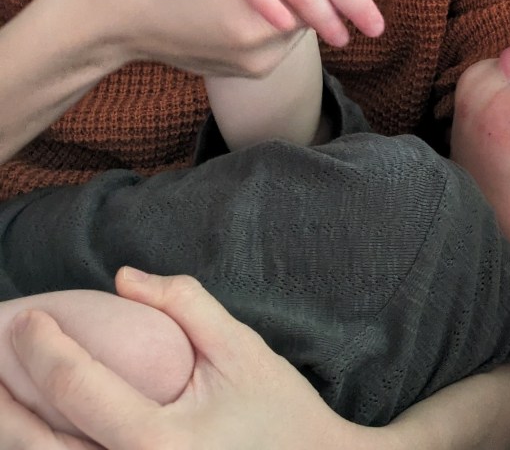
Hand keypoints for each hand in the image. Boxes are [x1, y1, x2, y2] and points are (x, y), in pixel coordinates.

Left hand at [1, 269, 387, 449]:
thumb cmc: (279, 413)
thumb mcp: (240, 348)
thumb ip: (184, 305)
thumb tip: (122, 278)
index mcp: (159, 443)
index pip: (77, 388)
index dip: (42, 347)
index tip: (24, 317)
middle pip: (38, 447)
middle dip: (3, 400)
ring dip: (15, 432)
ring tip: (0, 394)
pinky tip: (36, 430)